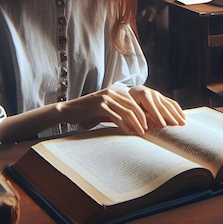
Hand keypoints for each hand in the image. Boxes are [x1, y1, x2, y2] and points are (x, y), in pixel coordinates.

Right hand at [57, 85, 184, 134]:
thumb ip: (120, 112)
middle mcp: (112, 91)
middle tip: (152, 128)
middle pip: (134, 105)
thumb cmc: (89, 113)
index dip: (146, 111)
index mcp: (116, 91)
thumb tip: (138, 122)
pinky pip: (116, 116)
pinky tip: (128, 132)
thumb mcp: (106, 110)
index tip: (154, 122)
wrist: (68, 111)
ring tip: (143, 132)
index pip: (136, 101)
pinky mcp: (99, 105)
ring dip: (136, 123)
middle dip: (145, 117)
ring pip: (127, 110)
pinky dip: (124, 125)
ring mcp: (106, 97)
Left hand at [128, 85, 185, 129]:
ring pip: (170, 105)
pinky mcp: (162, 96)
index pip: (152, 107)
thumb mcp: (129, 108)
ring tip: (183, 123)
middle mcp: (152, 93)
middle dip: (170, 116)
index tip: (163, 125)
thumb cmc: (128, 104)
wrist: (129, 93)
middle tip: (177, 125)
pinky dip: (178, 110)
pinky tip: (183, 116)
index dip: (158, 116)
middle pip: (163, 106)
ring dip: (177, 114)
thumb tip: (146, 123)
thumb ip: (137, 115)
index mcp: (143, 95)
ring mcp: (158, 94)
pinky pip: (172, 103)